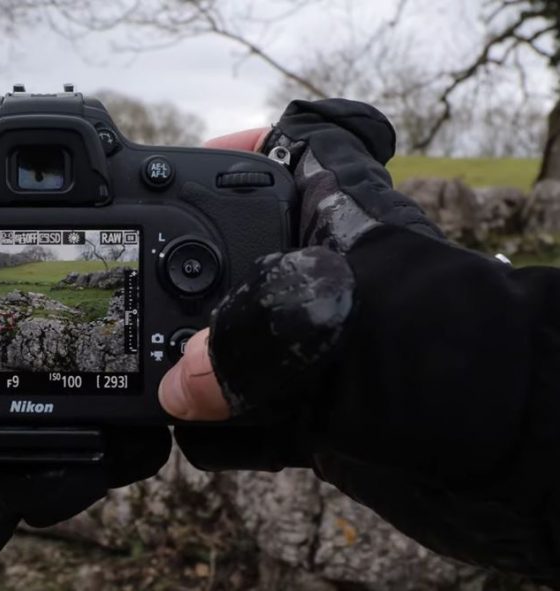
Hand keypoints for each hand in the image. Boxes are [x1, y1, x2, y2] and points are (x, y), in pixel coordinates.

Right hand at [156, 100, 559, 580]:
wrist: (518, 453)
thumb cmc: (458, 358)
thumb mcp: (346, 324)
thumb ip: (253, 343)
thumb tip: (179, 385)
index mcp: (339, 222)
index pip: (291, 154)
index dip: (240, 150)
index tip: (185, 167)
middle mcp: (324, 278)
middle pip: (237, 258)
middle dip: (184, 280)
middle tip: (137, 292)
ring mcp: (319, 346)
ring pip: (234, 339)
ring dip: (192, 364)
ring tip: (147, 376)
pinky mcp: (316, 409)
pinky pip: (247, 412)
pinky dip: (218, 428)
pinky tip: (188, 433)